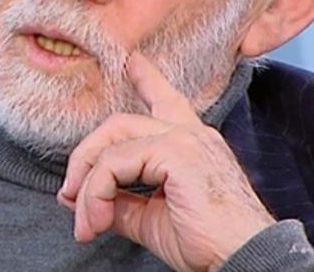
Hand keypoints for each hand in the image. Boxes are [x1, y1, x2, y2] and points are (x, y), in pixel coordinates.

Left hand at [57, 52, 275, 270]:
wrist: (242, 257)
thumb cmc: (209, 243)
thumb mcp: (153, 220)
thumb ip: (122, 203)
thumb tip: (85, 201)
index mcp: (191, 143)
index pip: (165, 101)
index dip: (147, 79)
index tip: (132, 62)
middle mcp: (190, 132)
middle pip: (120, 123)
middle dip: (86, 156)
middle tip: (70, 196)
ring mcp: (184, 138)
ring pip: (112, 141)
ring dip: (87, 182)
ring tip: (84, 221)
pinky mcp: (176, 152)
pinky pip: (115, 163)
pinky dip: (96, 192)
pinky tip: (96, 219)